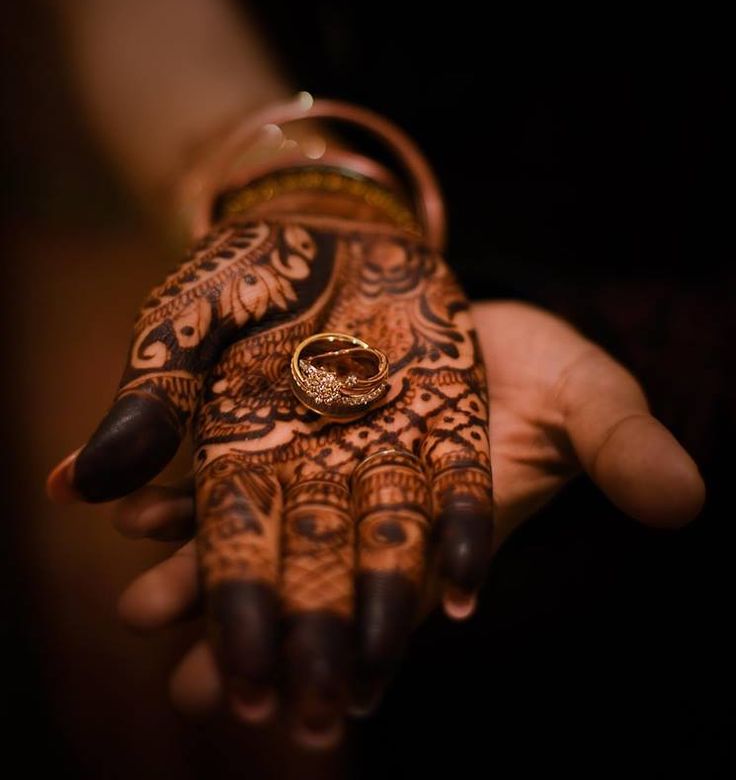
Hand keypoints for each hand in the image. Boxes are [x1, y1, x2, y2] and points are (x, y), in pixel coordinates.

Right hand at [48, 214, 493, 746]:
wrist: (334, 226)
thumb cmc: (248, 270)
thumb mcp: (185, 318)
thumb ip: (149, 394)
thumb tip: (78, 483)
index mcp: (241, 452)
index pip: (233, 546)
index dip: (233, 611)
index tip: (232, 681)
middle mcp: (314, 467)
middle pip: (310, 564)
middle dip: (308, 637)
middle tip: (309, 717)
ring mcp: (385, 448)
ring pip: (383, 544)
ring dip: (381, 610)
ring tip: (375, 673)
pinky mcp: (449, 424)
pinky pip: (457, 492)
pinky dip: (459, 539)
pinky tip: (464, 593)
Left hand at [113, 299, 704, 735]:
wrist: (474, 314)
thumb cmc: (542, 372)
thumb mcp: (589, 397)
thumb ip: (622, 446)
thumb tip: (686, 500)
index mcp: (446, 523)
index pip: (404, 601)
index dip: (368, 646)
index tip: (328, 701)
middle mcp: (373, 508)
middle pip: (314, 583)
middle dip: (266, 635)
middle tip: (208, 694)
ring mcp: (321, 468)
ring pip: (259, 532)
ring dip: (202, 574)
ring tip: (144, 609)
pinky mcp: (281, 421)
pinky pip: (230, 462)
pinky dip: (186, 491)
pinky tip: (136, 515)